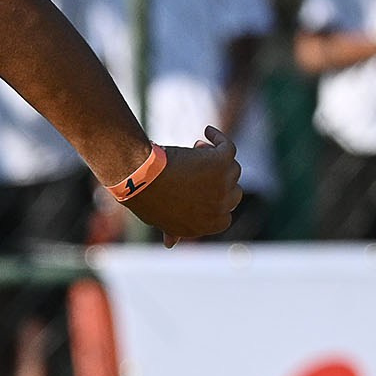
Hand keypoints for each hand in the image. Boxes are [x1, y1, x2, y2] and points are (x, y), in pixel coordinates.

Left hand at [124, 129, 241, 244]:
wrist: (143, 180)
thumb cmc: (150, 201)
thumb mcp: (165, 220)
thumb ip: (175, 230)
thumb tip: (170, 243)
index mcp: (212, 224)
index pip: (226, 212)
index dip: (216, 198)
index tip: (203, 186)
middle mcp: (223, 206)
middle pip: (233, 189)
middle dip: (219, 178)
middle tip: (199, 166)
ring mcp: (225, 184)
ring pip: (231, 167)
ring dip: (215, 158)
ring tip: (195, 149)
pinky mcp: (223, 162)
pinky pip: (228, 146)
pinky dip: (218, 137)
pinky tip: (207, 131)